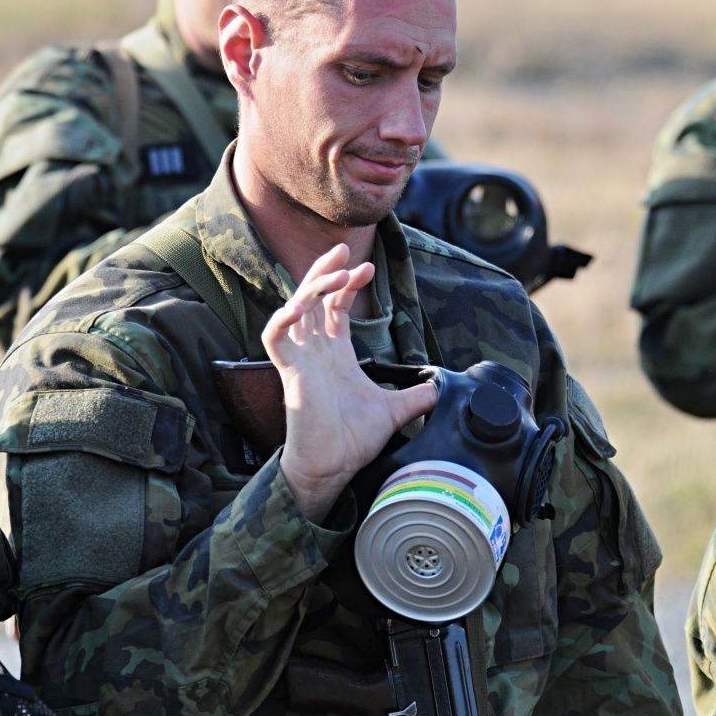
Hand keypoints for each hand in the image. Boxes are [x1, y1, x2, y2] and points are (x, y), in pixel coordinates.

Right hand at [264, 244, 436, 520]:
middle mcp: (316, 350)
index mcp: (336, 353)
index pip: (335, 306)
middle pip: (312, 297)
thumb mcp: (394, 410)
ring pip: (295, 308)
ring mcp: (301, 359)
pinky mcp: (289, 372)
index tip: (367, 269)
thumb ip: (416, 396)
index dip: (348, 284)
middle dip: (324, 270)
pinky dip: (282, 319)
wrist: (333, 467)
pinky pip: (274, 337)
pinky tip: (297, 306)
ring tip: (336, 273)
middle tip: (341, 248)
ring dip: (312, 286)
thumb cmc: (352, 440)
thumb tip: (441, 388)